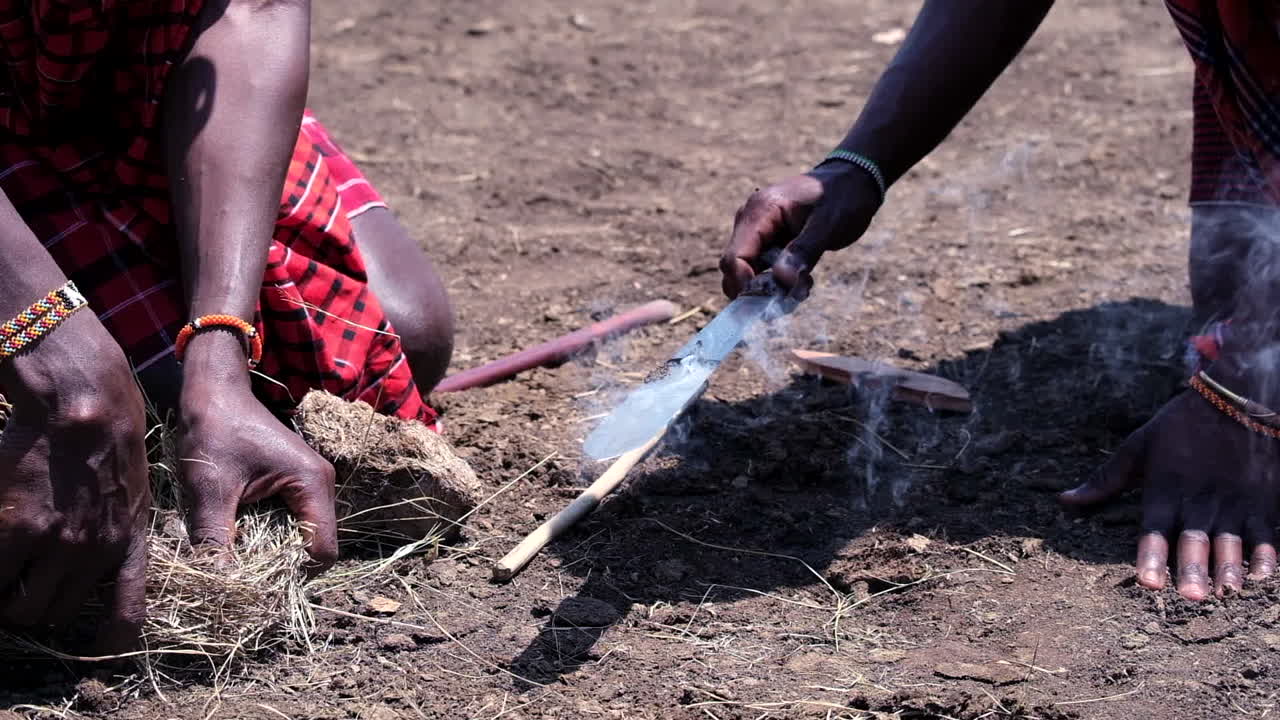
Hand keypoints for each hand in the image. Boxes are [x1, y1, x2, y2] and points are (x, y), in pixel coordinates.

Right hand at [0, 313, 148, 650]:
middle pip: (53, 615)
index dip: (109, 642)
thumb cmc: (107, 441)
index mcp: (128, 546)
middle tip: (16, 584)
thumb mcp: (130, 493)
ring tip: (4, 568)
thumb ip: (112, 533)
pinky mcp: (19, 529)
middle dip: (29, 606)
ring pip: (18, 607)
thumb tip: (85, 563)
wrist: (84, 404)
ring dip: (3, 598)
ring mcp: (58, 545)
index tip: (94, 649)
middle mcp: (97, 554)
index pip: (126, 617)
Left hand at [178, 333, 337, 570]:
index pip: (322, 551)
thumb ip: (215, 538)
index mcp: (312, 484)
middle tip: (242, 577)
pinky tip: (237, 536)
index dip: (293, 575)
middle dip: (281, 567)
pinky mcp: (293, 482)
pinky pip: (289, 521)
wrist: (213, 390)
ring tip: (237, 558)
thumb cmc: (214, 430)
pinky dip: (266, 535)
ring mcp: (309, 483)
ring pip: (300, 536)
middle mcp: (320, 485)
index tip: (256, 585)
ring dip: (271, 551)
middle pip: (314, 546)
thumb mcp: (210, 489)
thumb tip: (215, 586)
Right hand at [720, 161, 881, 298]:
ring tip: (804, 285)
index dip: (745, 284)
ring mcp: (755, 230)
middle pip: (733, 267)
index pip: (735, 256)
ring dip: (769, 288)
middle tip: (793, 297)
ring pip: (746, 271)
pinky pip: (760, 268)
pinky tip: (802, 279)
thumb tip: (781, 280)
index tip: (773, 301)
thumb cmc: (842, 197)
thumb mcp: (829, 224)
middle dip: (757, 289)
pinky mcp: (765, 240)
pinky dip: (777, 281)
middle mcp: (750, 219)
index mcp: (760, 210)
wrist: (851, 182)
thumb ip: (804, 250)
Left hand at [1060, 376, 1279, 600]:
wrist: (1237, 398)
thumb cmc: (1181, 426)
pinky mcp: (1263, 502)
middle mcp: (1199, 500)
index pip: (1155, 529)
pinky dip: (1267, 555)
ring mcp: (1233, 502)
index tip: (1147, 582)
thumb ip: (1105, 479)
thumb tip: (1064, 501)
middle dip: (1193, 569)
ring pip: (1232, 541)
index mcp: (1166, 489)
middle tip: (1191, 597)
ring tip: (1226, 592)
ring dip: (1229, 568)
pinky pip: (1266, 534)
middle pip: (1195, 540)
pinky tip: (1262, 577)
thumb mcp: (1138, 447)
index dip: (1150, 555)